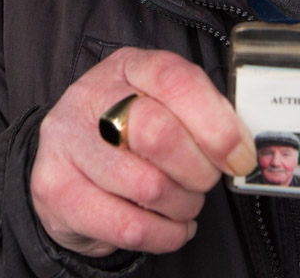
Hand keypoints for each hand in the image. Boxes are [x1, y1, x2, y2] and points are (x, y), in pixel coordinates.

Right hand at [30, 47, 256, 256]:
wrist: (65, 166)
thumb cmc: (129, 135)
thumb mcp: (163, 107)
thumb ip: (201, 115)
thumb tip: (242, 149)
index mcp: (127, 66)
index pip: (175, 80)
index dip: (216, 122)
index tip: (240, 156)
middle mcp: (90, 96)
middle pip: (159, 134)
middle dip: (199, 169)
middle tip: (207, 181)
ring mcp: (67, 143)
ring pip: (148, 186)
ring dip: (183, 205)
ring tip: (184, 202)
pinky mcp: (56, 190)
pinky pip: (128, 226)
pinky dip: (165, 234)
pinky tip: (171, 226)